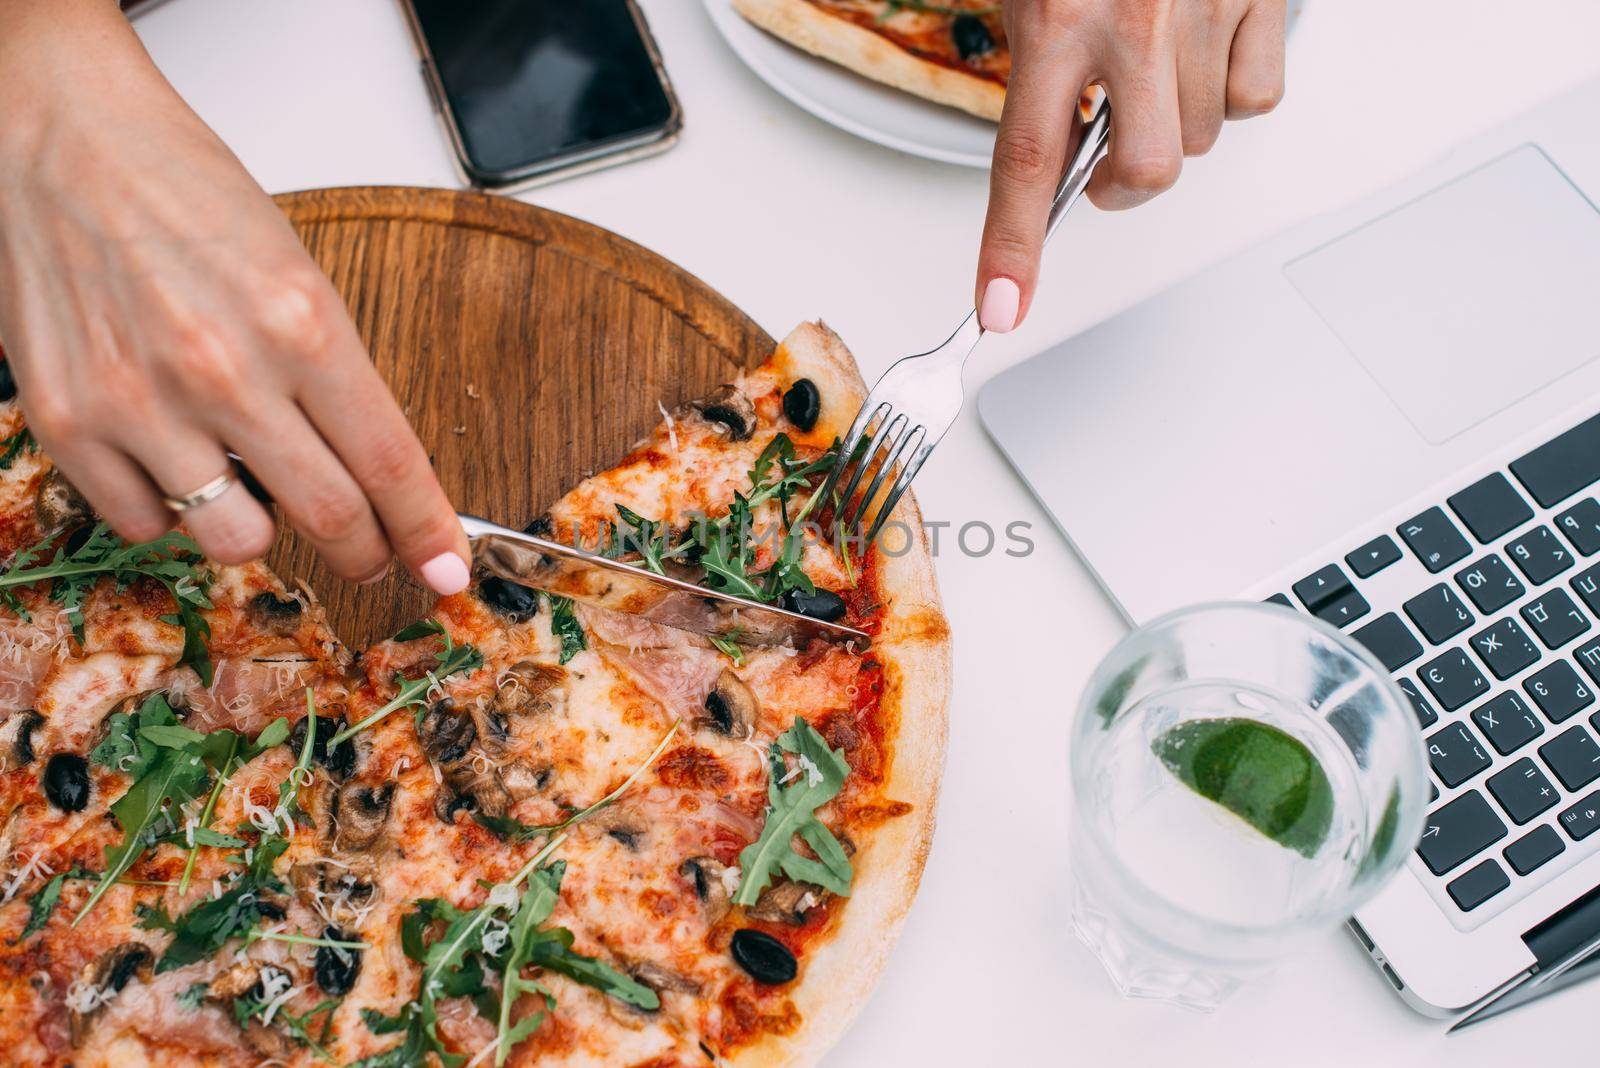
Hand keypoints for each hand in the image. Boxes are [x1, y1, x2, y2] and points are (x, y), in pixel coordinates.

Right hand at [0, 0, 470, 593]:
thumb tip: (377, 470)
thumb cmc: (183, 192)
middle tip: (373, 554)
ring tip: (257, 488)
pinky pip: (145, 524)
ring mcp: (141, 403)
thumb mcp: (298, 273)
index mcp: (302, 324)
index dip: (428, 531)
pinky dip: (172, 511)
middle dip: (367, 552)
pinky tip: (176, 461)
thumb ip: (337, 375)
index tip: (448, 568)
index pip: (391, 463)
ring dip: (263, 532)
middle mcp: (226, 372)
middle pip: (331, 518)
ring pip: (237, 541)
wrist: (60, 138)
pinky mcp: (69, 422)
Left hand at [975, 0, 1285, 331]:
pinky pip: (1257, 96)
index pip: (1024, 161)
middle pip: (1141, 173)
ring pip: (1200, 137)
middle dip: (1119, 182)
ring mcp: (1206, 9)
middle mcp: (1134, 20)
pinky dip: (1233, 92)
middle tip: (1101, 156)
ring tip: (1152, 68)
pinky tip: (1206, 52)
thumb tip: (1046, 147)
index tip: (1001, 309)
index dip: (1010, 248)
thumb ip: (1038, 62)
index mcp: (1056, 16)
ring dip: (1172, 124)